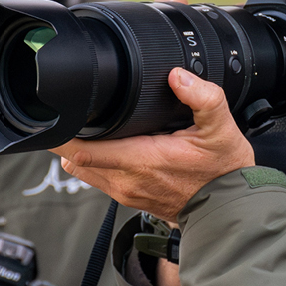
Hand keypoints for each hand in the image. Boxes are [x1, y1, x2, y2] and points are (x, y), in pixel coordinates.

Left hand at [53, 68, 254, 222]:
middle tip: (71, 115)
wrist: (228, 208)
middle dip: (68, 137)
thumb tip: (178, 76)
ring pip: (83, 170)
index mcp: (142, 160)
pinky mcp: (129, 198)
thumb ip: (203, 98)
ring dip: (80, 150)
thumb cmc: (223, 170)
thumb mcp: (221, 129)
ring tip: (88, 129)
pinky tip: (108, 146)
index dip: (63, 134)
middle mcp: (127, 180)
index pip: (84, 151)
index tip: (57, 116)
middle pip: (75, 159)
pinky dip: (95, 162)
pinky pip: (98, 179)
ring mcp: (125, 192)